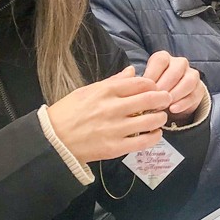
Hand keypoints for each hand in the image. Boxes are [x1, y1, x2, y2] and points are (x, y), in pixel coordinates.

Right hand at [46, 66, 171, 163]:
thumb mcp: (87, 90)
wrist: (53, 139)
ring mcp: (114, 129)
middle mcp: (112, 108)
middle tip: (166, 100)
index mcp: (105, 91)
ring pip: (149, 121)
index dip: (152, 85)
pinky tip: (155, 134)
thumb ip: (113, 82)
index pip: (139, 83)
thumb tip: (133, 72)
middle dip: (162, 98)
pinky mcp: (115, 147)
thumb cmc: (69, 112)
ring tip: (160, 117)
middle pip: (148, 100)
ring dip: (160, 118)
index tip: (155, 88)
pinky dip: (154, 137)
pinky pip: (142, 142)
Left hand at [142, 50, 205, 124]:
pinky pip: (193, 95)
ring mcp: (192, 75)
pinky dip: (183, 103)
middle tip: (153, 101)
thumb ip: (137, 82)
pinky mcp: (199, 89)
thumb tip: (129, 83)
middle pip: (174, 72)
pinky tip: (173, 110)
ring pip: (187, 82)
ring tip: (164, 106)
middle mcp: (179, 63)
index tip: (144, 91)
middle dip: (164, 88)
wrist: (173, 99)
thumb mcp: (144, 83)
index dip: (152, 76)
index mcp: (164, 58)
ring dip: (175, 94)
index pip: (160, 61)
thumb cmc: (154, 89)